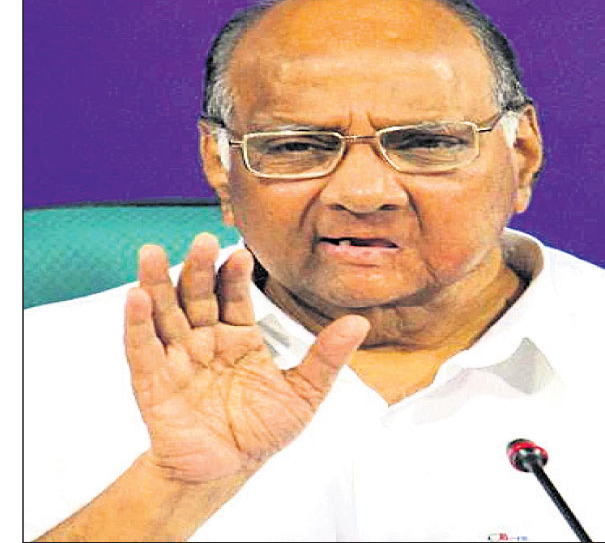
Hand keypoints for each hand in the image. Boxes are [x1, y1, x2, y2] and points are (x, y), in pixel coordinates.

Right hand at [124, 233, 369, 482]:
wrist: (227, 471)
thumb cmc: (262, 430)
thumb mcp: (304, 392)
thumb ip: (327, 357)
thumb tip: (360, 322)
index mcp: (239, 336)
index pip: (234, 297)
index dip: (234, 275)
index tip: (241, 254)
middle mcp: (206, 339)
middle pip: (198, 296)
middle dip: (199, 269)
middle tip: (203, 242)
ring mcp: (178, 358)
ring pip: (165, 313)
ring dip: (158, 283)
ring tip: (152, 253)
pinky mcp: (153, 381)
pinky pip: (142, 349)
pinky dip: (137, 323)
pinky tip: (136, 296)